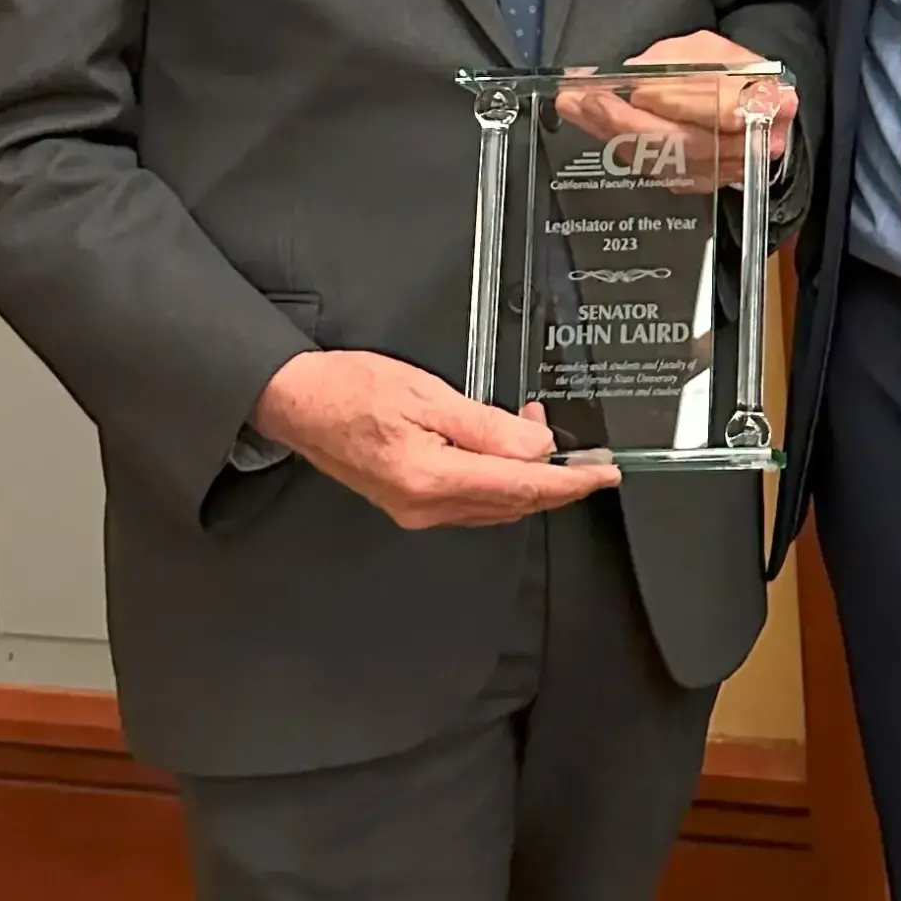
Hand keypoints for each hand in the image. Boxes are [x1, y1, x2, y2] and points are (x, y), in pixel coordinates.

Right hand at [252, 350, 616, 528]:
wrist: (297, 403)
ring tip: (548, 438)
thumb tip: (537, 444)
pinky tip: (508, 452)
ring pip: (495, 505)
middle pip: (513, 503)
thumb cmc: (348, 390)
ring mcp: (416, 510)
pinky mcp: (411, 503)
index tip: (604, 474)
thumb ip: (487, 424)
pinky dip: (500, 480)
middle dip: (557, 482)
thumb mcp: (427, 394)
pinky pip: (473, 501)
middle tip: (592, 459)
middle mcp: (425, 506)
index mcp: (431, 478)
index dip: (569, 481)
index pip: (521, 487)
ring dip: (529, 479)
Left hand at [553, 30, 795, 190]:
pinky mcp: (705, 185)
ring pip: (668, 162)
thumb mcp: (706, 50)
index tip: (636, 89)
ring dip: (615, 135)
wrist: (750, 105)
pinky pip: (660, 173)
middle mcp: (753, 144)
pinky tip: (598, 128)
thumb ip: (675, 63)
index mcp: (767, 100)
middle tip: (584, 100)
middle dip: (630, 122)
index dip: (677, 101)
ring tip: (576, 108)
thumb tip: (633, 77)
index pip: (721, 108)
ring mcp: (729, 171)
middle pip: (687, 144)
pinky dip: (627, 149)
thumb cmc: (727, 71)